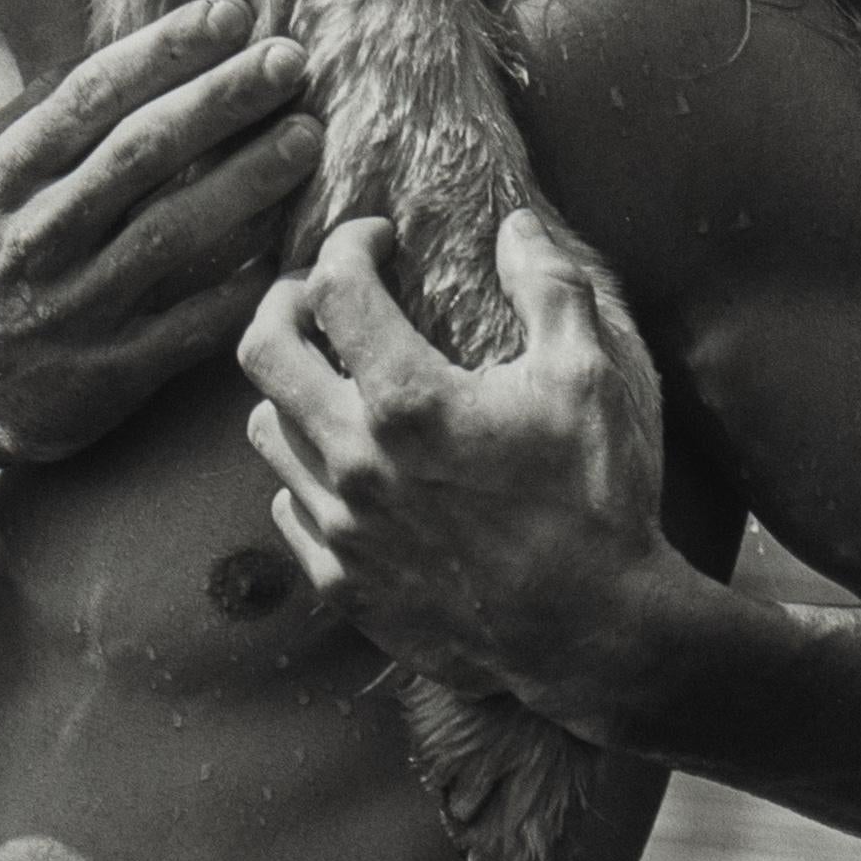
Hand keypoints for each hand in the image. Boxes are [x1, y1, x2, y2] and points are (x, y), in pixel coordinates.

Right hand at [0, 0, 321, 471]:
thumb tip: (98, 52)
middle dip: (221, 99)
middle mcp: (36, 236)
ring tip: (306, 137)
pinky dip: (241, 286)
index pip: (92, 96)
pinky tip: (292, 250)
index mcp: (3, 179)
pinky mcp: (107, 374)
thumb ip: (29, 121)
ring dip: (247, 181)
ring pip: (172, 233)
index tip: (231, 14)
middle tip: (290, 60)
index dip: (165, 50)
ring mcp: (72, 307)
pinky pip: (190, 325)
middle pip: (141, 152)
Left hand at [237, 206, 681, 724]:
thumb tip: (516, 226)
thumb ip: (550, 287)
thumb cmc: (597, 500)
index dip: (349, 244)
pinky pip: (289, 507)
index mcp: (409, 403)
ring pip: (268, 432)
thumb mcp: (592, 376)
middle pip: (263, 353)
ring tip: (334, 379)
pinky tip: (350, 464)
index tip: (378, 240)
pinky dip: (306, 473)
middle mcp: (354, 463)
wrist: (596, 633)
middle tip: (322, 294)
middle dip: (286, 303)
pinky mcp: (343, 585)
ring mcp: (342, 530)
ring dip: (291, 391)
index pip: (335, 289)